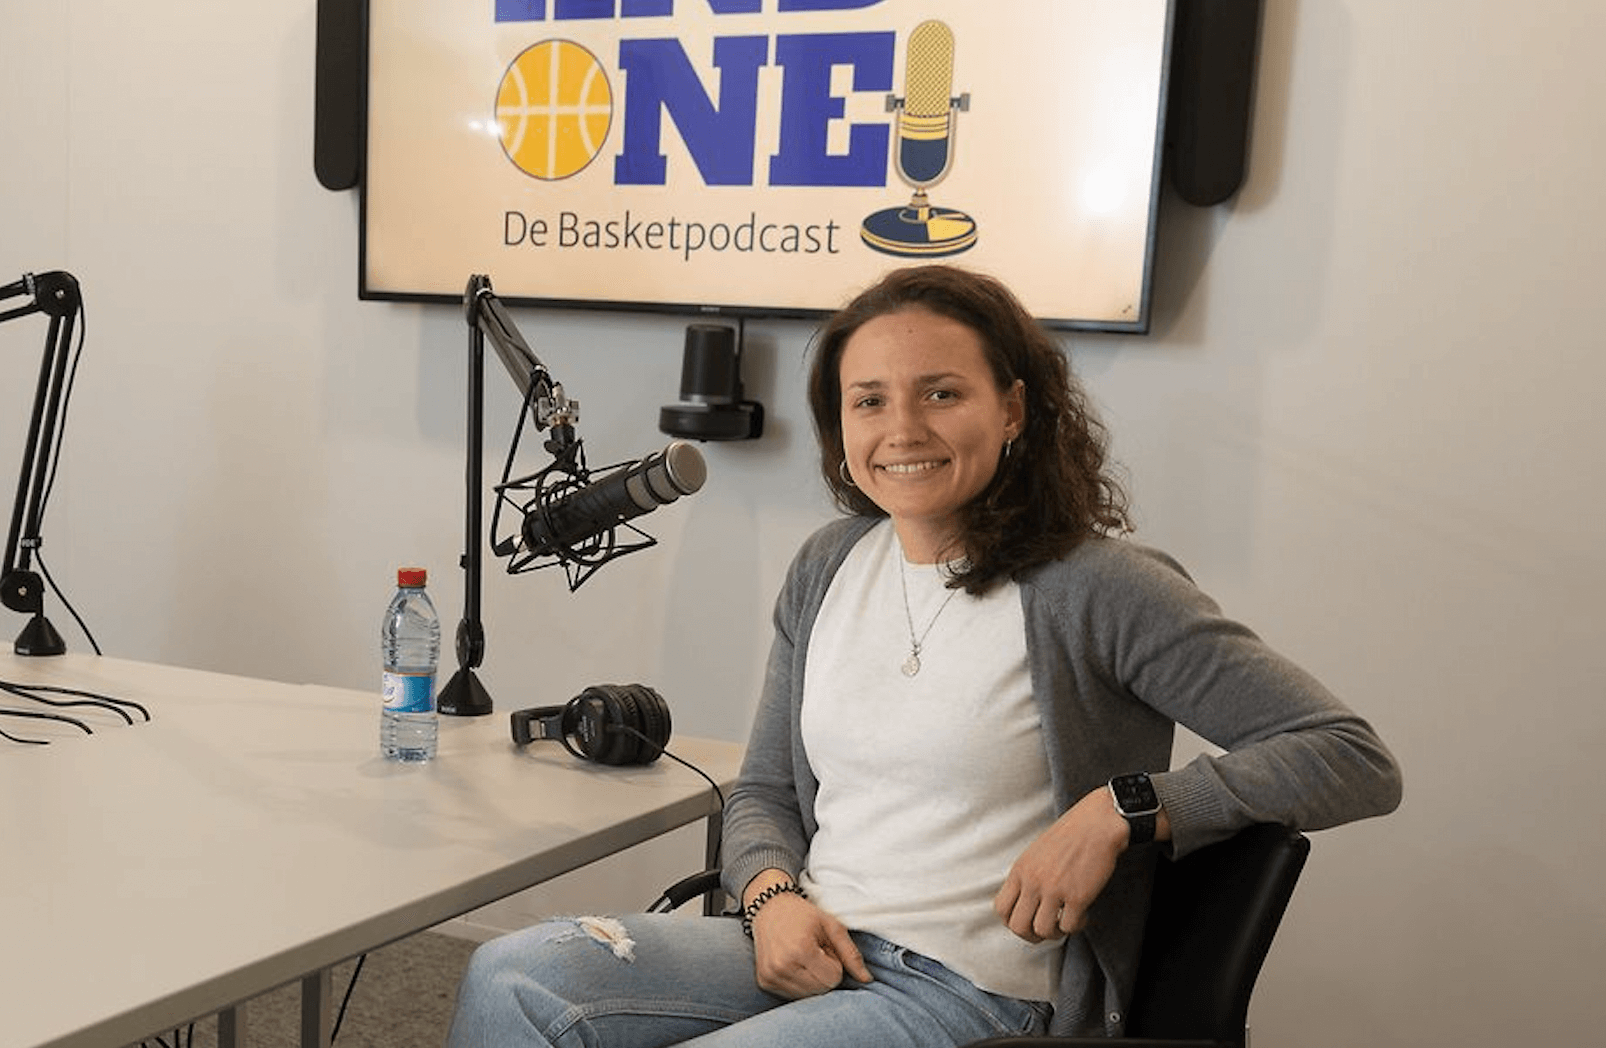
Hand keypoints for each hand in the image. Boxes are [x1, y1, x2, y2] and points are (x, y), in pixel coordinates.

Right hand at [745, 874, 872, 998]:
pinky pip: (792, 994)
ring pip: (807, 996)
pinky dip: (798, 982)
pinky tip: (793, 963)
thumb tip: (867, 979)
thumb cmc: (803, 914)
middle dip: (824, 973)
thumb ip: (851, 954)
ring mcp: (771, 975)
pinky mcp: (764, 981)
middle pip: (821, 989)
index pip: (833, 979)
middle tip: (815, 952)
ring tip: (804, 957)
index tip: (825, 948)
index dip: (834, 963)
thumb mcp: (832, 926)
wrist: (769, 907)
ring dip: (811, 979)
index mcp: (800, 950)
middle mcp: (782, 966)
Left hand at [994, 788, 1143, 942]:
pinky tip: (1082, 914)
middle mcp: (1033, 881)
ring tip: (1065, 921)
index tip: (1028, 921)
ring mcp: (1054, 890)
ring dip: (1055, 933)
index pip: (1001, 909)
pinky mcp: (1078, 896)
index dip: (1013, 922)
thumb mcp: (1035, 854)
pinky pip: (1069, 927)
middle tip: (1046, 930)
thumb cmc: (1069, 837)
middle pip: (1017, 926)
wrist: (1097, 823)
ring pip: (1043, 931)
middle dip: (1031, 936)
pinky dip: (1076, 926)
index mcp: (1020, 870)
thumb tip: (1025, 906)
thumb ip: (1027, 877)